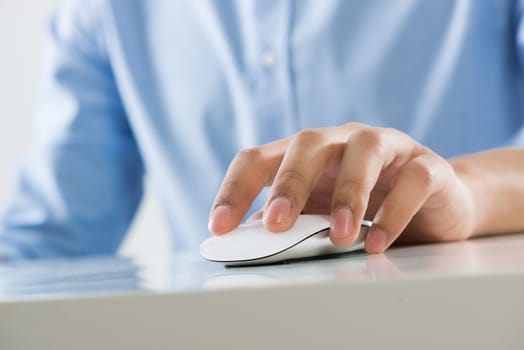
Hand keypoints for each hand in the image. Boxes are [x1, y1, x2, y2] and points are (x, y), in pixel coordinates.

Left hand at [209, 123, 475, 252]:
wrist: (433, 203)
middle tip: (275, 224)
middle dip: (288, 184)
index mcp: (307, 154)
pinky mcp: (426, 165)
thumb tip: (247, 243)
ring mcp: (387, 147)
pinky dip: (394, 211)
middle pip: (307, 145)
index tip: (220, 227)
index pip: (259, 159)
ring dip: (348, 195)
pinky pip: (413, 179)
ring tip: (339, 237)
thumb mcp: (320, 214)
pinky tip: (378, 241)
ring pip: (362, 152)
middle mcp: (342, 142)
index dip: (236, 189)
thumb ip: (290, 223)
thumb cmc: (367, 206)